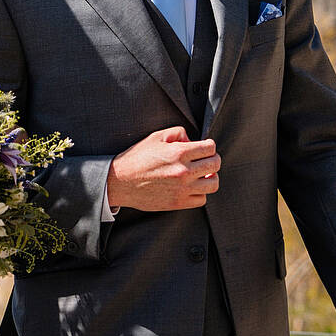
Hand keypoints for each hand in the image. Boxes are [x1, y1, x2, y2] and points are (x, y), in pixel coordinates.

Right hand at [106, 128, 220, 210]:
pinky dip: (200, 193)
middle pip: (215, 164)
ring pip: (213, 184)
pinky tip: (192, 187)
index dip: (208, 145)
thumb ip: (177, 133)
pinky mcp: (178, 203)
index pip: (210, 148)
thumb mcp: (155, 138)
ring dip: (210, 177)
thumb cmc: (136, 158)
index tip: (204, 148)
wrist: (120, 182)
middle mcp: (183, 171)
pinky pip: (202, 199)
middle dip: (212, 159)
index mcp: (178, 152)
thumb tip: (191, 140)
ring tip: (202, 175)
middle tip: (205, 160)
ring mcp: (182, 189)